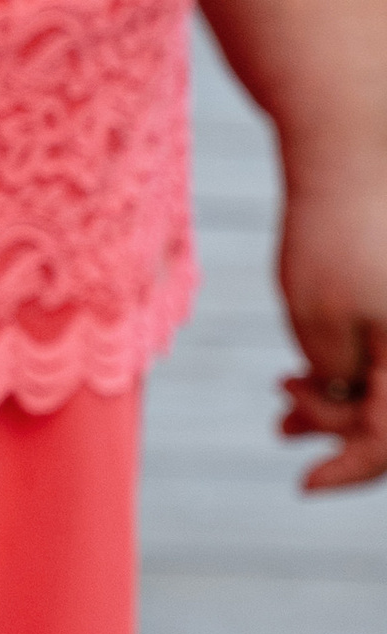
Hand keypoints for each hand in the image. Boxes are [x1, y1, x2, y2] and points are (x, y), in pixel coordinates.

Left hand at [276, 166, 386, 491]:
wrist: (349, 148)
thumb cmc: (332, 230)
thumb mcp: (319, 321)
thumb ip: (337, 383)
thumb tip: (345, 411)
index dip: (351, 469)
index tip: (304, 486)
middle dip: (339, 429)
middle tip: (282, 419)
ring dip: (340, 403)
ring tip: (285, 401)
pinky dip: (350, 372)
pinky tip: (305, 377)